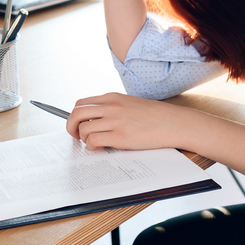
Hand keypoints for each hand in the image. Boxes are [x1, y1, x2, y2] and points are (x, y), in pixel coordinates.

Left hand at [66, 92, 189, 150]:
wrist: (173, 122)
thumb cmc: (154, 115)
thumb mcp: (130, 103)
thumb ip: (112, 107)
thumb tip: (96, 119)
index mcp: (112, 97)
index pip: (81, 103)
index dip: (74, 116)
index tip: (77, 125)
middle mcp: (110, 107)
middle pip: (76, 114)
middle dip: (70, 126)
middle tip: (76, 136)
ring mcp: (115, 121)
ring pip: (83, 128)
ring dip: (84, 139)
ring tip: (93, 143)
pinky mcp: (120, 137)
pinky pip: (94, 141)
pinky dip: (92, 147)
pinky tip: (101, 147)